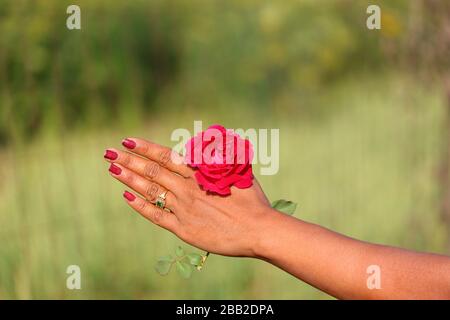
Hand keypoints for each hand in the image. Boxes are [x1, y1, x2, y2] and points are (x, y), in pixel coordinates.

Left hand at [104, 138, 273, 256]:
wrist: (259, 229)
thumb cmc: (253, 200)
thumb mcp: (237, 172)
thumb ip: (218, 160)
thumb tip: (204, 146)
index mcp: (200, 173)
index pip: (166, 156)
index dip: (145, 147)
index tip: (128, 140)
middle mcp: (187, 188)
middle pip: (152, 170)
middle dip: (129, 160)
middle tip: (110, 152)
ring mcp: (183, 209)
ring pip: (150, 190)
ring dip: (130, 178)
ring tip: (113, 169)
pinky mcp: (183, 229)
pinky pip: (156, 216)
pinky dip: (141, 205)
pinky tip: (127, 196)